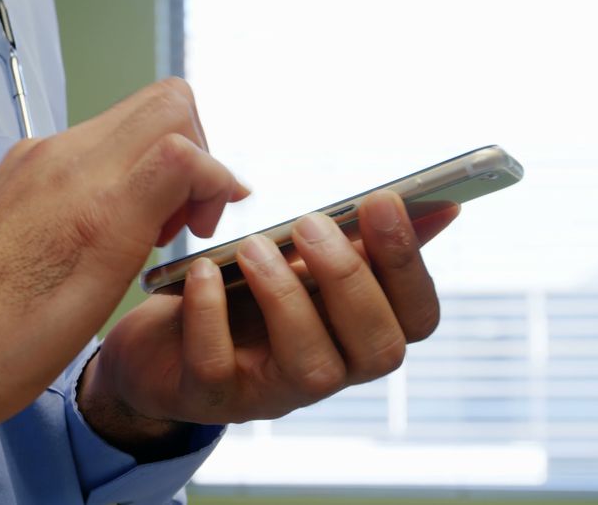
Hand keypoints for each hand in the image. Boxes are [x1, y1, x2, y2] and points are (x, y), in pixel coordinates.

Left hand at [0, 79, 247, 473]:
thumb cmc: (12, 340)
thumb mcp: (105, 277)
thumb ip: (158, 199)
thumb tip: (206, 169)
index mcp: (87, 184)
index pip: (178, 121)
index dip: (213, 171)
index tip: (206, 224)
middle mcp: (57, 156)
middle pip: (159, 106)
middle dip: (193, 156)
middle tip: (182, 224)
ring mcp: (33, 162)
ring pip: (126, 128)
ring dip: (157, 169)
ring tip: (146, 236)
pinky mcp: (18, 177)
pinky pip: (90, 152)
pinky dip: (120, 179)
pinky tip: (107, 234)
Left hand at [79, 191, 458, 456]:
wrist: (157, 346)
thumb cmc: (241, 300)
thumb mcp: (300, 267)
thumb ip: (363, 243)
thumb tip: (441, 207)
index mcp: (357, 336)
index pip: (418, 319)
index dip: (409, 264)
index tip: (382, 200)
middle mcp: (326, 373)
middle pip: (378, 349)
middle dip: (350, 280)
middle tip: (310, 224)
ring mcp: (270, 393)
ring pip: (311, 368)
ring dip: (286, 298)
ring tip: (254, 247)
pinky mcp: (210, 397)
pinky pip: (219, 368)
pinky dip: (210, 316)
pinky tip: (203, 273)